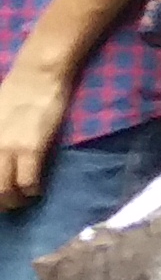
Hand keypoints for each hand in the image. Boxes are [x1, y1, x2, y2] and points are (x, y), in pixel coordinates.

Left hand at [0, 55, 61, 212]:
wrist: (37, 75)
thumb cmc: (12, 92)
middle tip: (6, 204)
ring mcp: (7, 148)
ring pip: (4, 191)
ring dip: (13, 201)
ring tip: (21, 200)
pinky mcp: (31, 149)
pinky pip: (29, 182)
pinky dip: (31, 191)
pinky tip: (35, 189)